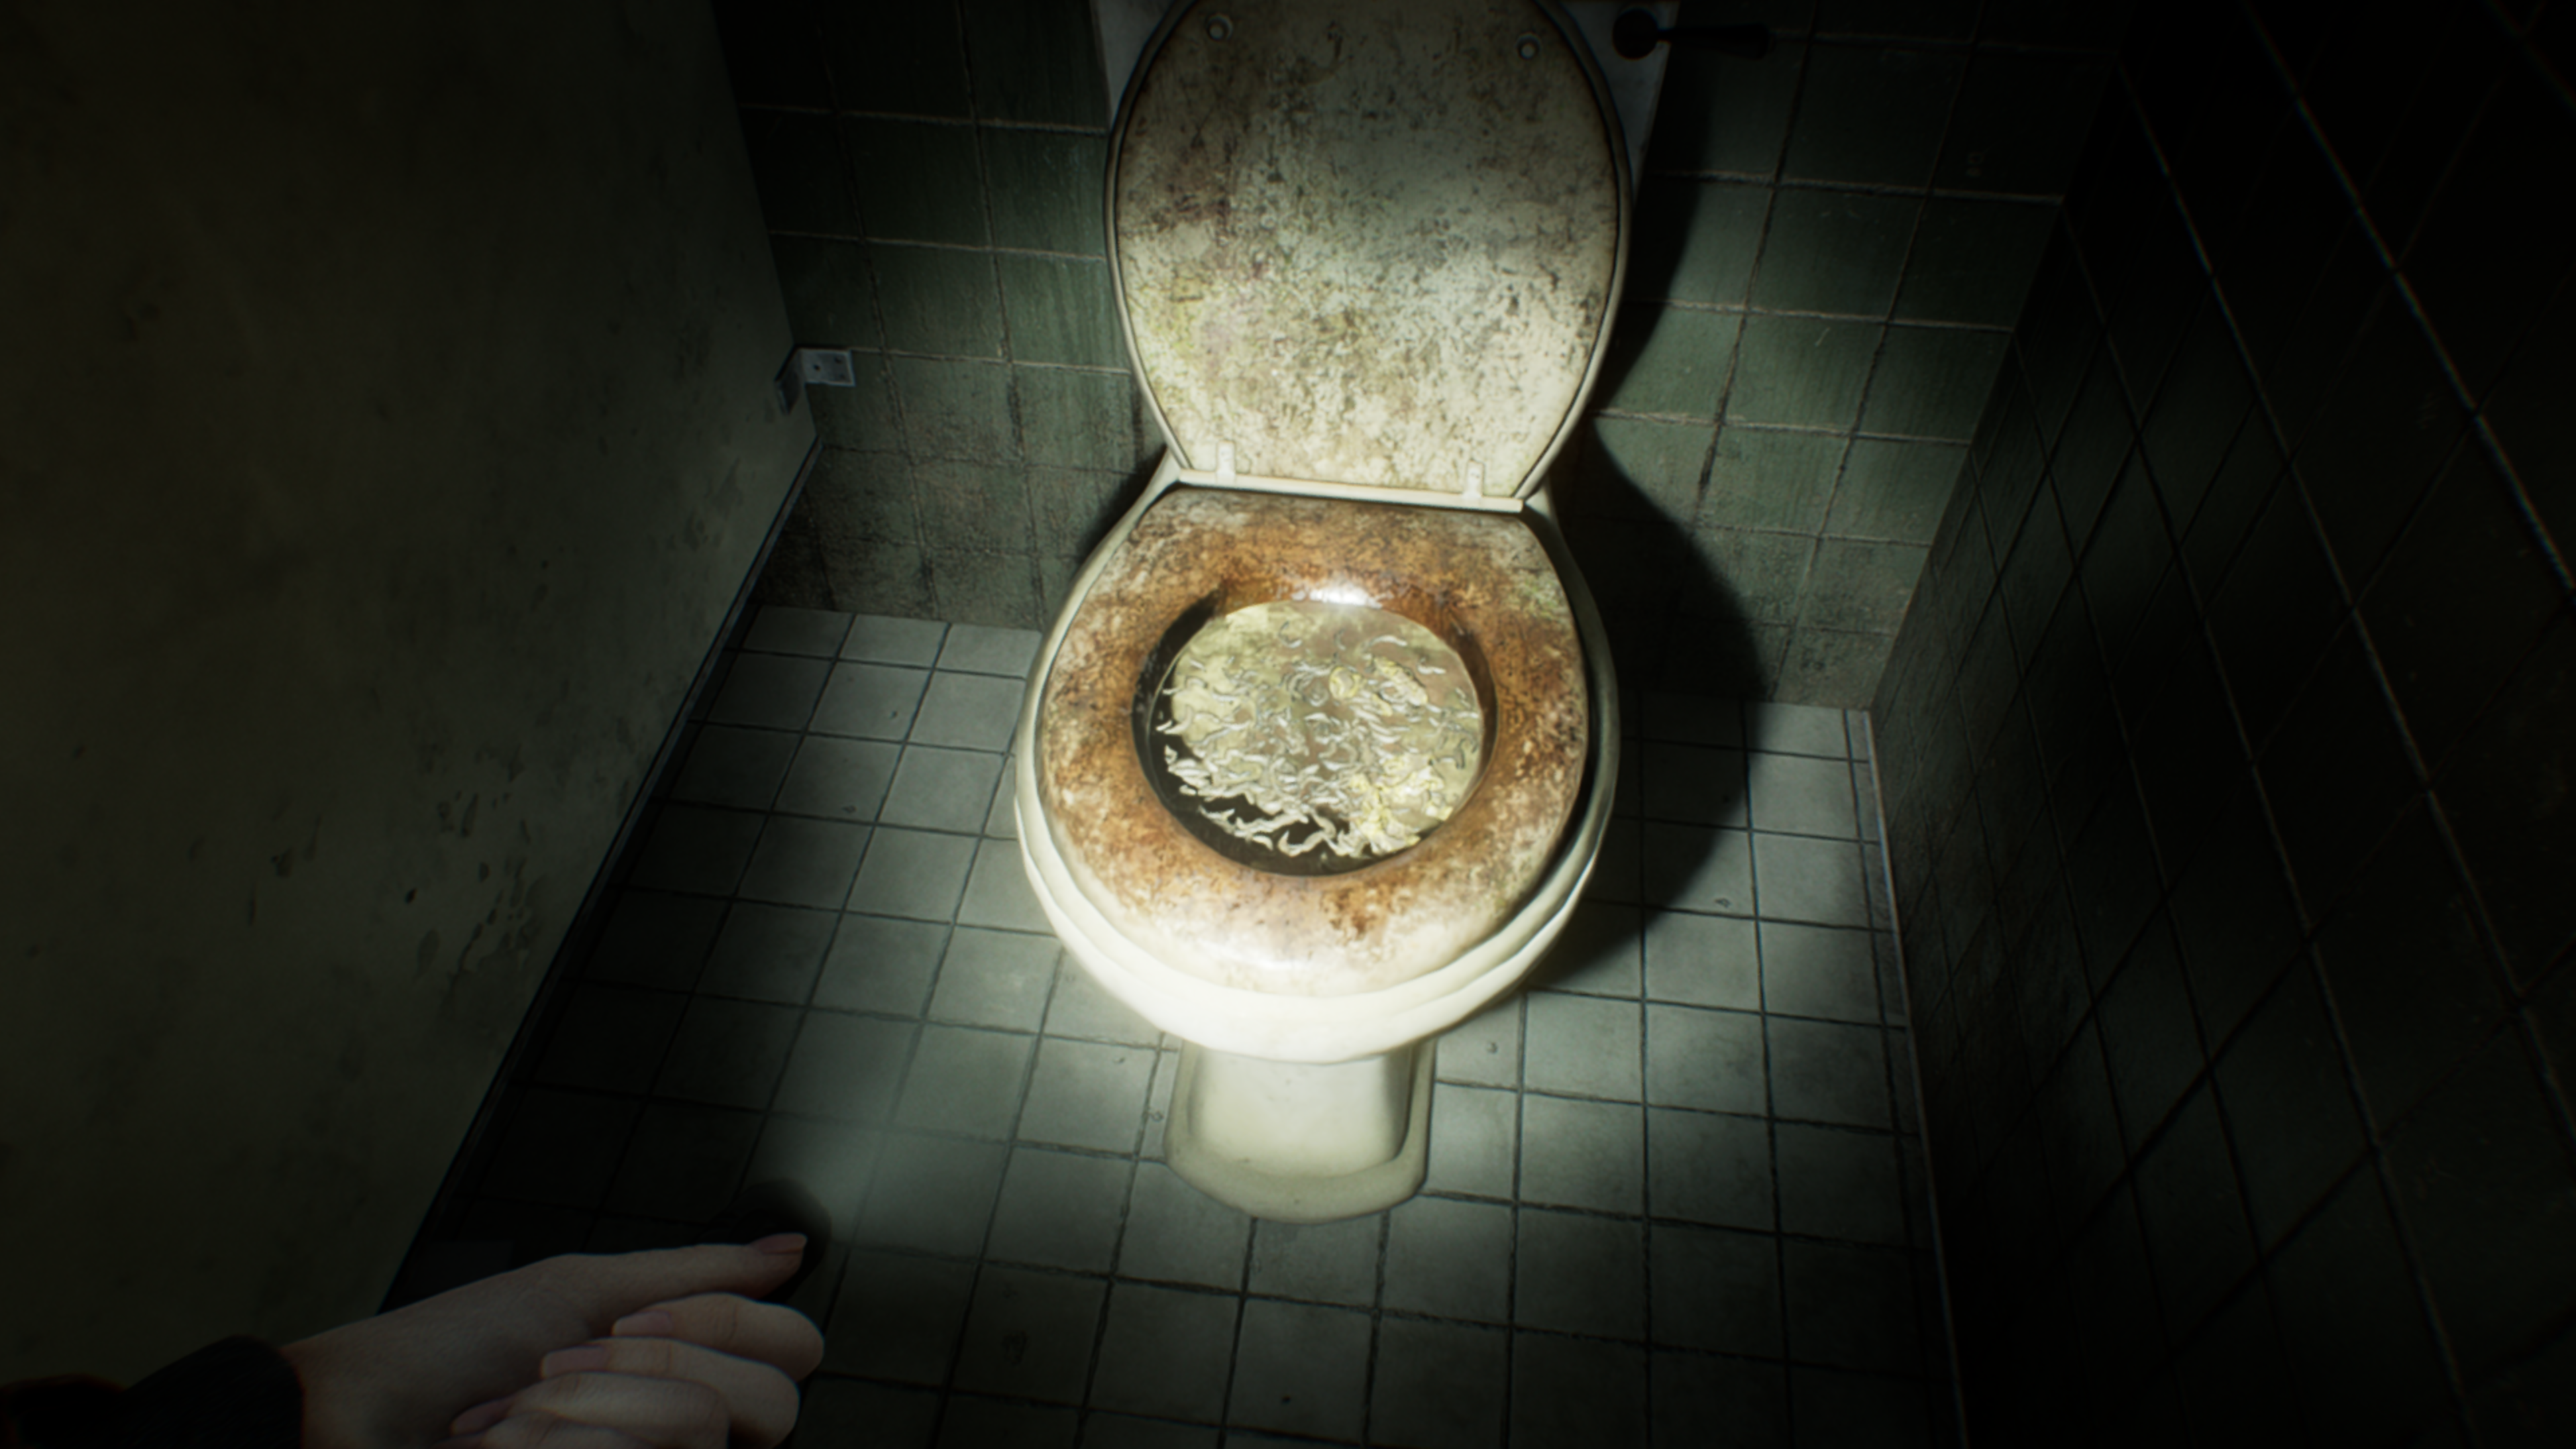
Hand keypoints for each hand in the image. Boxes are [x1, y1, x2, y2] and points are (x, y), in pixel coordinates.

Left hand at [277, 1236, 823, 1448]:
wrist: (355, 1424)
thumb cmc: (446, 1356)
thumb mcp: (581, 1292)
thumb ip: (698, 1272)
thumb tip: (790, 1248)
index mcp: (684, 1374)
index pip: (792, 1352)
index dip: (729, 1323)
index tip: (637, 1318)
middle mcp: (679, 1435)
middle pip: (771, 1404)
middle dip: (659, 1365)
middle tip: (572, 1369)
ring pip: (697, 1431)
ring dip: (584, 1409)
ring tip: (516, 1423)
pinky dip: (557, 1443)